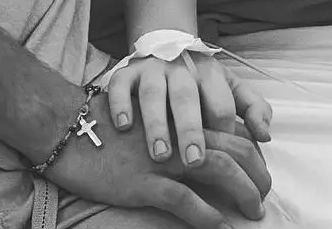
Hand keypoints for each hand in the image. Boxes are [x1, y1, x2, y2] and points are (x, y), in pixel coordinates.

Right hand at [46, 92, 270, 228]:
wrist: (65, 128)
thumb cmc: (107, 125)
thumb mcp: (148, 117)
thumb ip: (176, 128)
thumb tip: (202, 150)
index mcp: (182, 114)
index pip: (230, 130)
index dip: (252, 152)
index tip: (261, 172)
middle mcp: (178, 130)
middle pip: (232, 147)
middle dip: (256, 173)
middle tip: (265, 195)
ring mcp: (162, 155)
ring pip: (217, 168)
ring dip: (242, 191)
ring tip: (254, 209)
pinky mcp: (143, 180)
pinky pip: (184, 199)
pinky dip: (206, 214)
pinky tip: (220, 225)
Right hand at [107, 54, 272, 171]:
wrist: (159, 48)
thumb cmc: (196, 84)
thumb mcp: (227, 87)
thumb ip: (251, 107)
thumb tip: (266, 136)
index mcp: (209, 72)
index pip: (221, 103)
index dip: (225, 133)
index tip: (224, 164)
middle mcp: (179, 69)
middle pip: (187, 98)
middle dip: (191, 129)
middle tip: (194, 161)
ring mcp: (151, 71)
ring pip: (154, 95)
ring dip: (157, 124)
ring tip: (160, 154)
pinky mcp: (125, 74)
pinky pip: (120, 87)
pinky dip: (122, 105)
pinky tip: (125, 127)